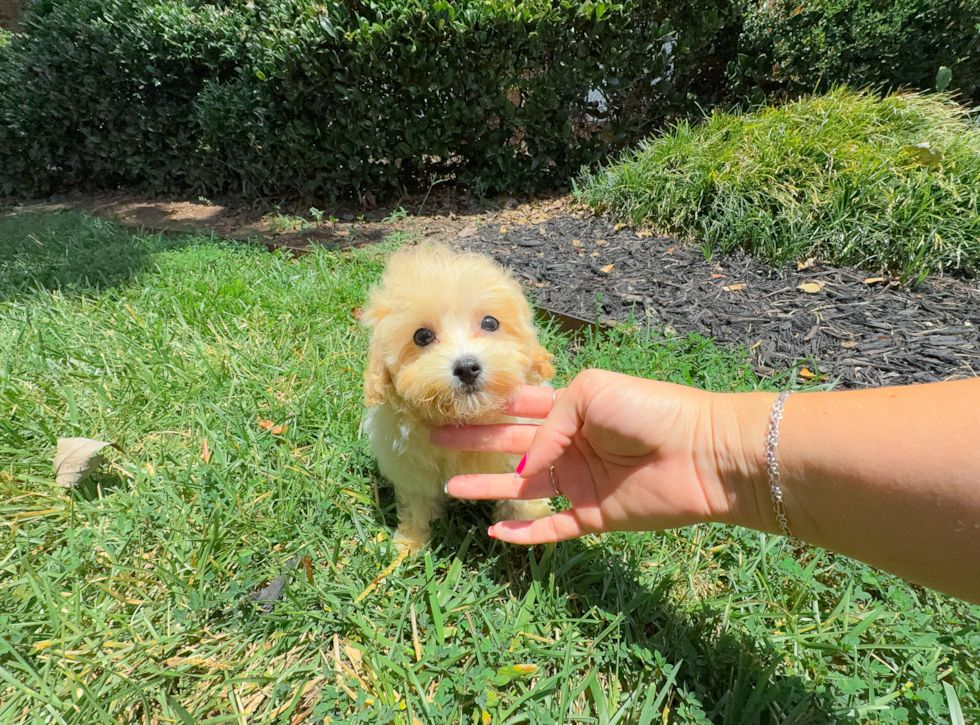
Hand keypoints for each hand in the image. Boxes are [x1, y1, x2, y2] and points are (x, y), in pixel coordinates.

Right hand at [430, 369, 753, 543]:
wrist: (705, 453)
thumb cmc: (652, 410)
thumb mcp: (591, 394)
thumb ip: (549, 423)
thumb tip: (524, 465)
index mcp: (573, 408)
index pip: (522, 407)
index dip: (490, 407)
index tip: (456, 405)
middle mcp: (573, 443)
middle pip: (513, 444)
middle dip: (475, 442)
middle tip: (437, 441)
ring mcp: (582, 481)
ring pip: (524, 487)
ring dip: (488, 487)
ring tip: (451, 488)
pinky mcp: (595, 516)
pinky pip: (551, 527)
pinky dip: (523, 533)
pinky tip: (494, 532)